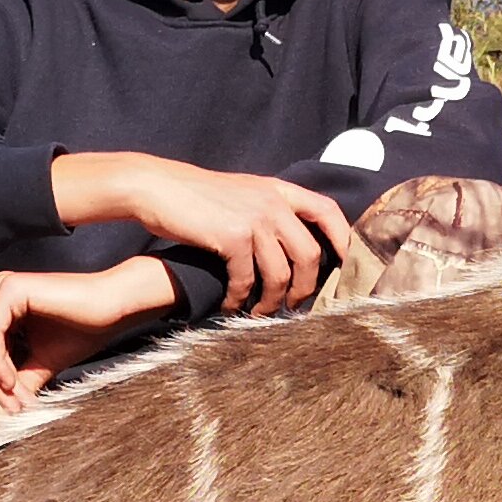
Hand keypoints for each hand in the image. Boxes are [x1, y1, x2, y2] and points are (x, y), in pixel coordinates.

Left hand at [0, 257, 179, 412]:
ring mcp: (2, 286)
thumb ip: (18, 380)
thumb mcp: (42, 362)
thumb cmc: (85, 328)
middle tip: (11, 409)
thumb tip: (2, 411)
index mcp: (2, 303)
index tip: (10, 409)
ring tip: (15, 399)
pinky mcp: (11, 289)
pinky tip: (12, 381)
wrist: (115, 307)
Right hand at [50, 153, 359, 314]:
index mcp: (279, 190)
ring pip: (281, 274)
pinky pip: (247, 280)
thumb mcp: (242, 192)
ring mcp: (254, 219)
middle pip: (310, 255)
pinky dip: (240, 299)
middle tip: (293, 306)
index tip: (343, 267)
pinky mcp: (231, 237)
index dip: (343, 240)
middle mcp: (273, 203)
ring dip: (273, 302)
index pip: (328, 211)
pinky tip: (232, 307)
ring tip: (261, 313)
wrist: (157, 187)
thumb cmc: (197, 196)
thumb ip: (268, 210)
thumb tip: (290, 242)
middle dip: (305, 288)